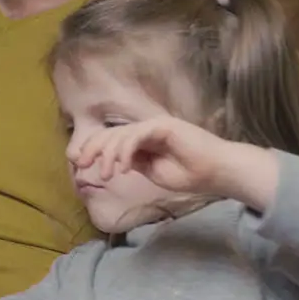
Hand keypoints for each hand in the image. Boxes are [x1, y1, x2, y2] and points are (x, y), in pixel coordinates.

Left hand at [68, 115, 267, 199]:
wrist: (217, 173)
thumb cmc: (190, 174)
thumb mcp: (153, 172)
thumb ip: (135, 163)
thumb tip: (113, 161)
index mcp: (143, 139)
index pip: (112, 140)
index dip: (94, 150)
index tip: (80, 166)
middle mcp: (146, 128)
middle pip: (111, 134)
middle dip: (93, 149)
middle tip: (82, 166)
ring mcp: (154, 125)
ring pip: (120, 135)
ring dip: (108, 155)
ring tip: (107, 174)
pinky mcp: (163, 126)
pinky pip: (136, 135)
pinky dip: (125, 151)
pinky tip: (121, 168)